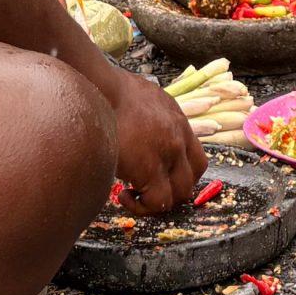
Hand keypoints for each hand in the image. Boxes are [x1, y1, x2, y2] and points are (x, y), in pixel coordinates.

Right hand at [101, 68, 204, 213]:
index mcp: (177, 122)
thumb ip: (150, 118)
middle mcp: (178, 138)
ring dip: (156, 202)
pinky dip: (141, 206)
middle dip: (169, 193)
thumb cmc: (108, 90)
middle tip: (145, 193)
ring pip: (178, 195)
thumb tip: (138, 130)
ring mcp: (167, 153)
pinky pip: (156, 202)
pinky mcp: (149, 167)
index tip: (162, 181)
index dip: (182, 177)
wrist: (98, 88)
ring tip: (131, 195)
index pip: (197, 160)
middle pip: (190, 180)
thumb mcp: (142, 99)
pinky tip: (122, 196)